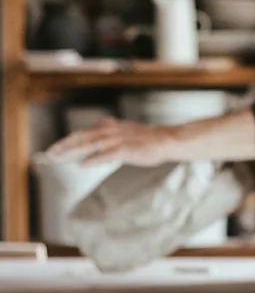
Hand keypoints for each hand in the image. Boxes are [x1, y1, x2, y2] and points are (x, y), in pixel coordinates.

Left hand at [46, 118, 175, 167]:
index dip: (66, 141)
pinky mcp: (126, 149)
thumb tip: (94, 142)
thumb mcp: (125, 134)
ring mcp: (118, 139)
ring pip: (89, 144)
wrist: (167, 140)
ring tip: (59, 159)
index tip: (53, 150)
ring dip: (72, 151)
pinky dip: (92, 159)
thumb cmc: (148, 140)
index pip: (82, 133)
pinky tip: (82, 165)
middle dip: (63, 146)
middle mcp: (111, 130)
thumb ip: (109, 137)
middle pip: (81, 137)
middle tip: (49, 155)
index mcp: (109, 127)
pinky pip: (105, 155)